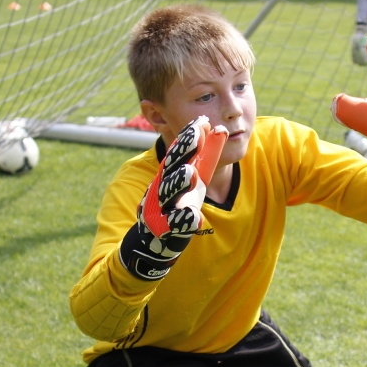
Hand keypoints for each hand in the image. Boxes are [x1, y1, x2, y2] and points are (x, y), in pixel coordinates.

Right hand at [118, 116, 227, 280]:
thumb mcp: (190, 182)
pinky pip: (174, 225)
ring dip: (179, 182)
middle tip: (197, 136)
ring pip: (169, 194)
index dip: (189, 137)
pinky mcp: (164, 231)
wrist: (148, 244)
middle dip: (183, 151)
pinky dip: (183, 220)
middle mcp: (161, 189)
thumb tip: (218, 128)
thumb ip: (203, 158)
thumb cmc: (173, 207)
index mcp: (168, 176)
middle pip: (172, 167)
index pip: (178, 153)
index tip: (203, 122)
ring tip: (191, 173)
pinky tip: (194, 216)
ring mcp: (160, 209)